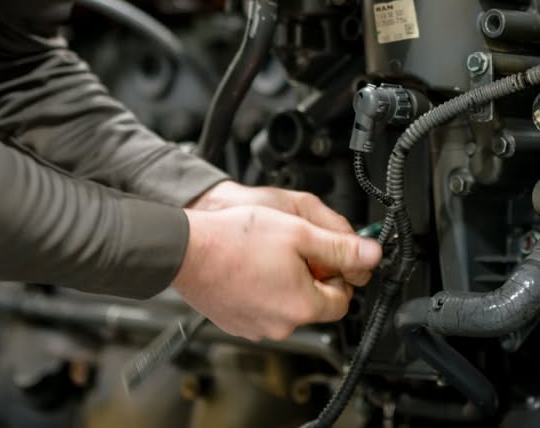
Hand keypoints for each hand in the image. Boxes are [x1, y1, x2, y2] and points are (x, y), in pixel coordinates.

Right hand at [172, 203, 381, 340]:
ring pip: (286, 304)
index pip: (343, 298)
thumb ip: (339, 246)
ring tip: (265, 252)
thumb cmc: (235, 238)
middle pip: (314, 302)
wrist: (186, 249)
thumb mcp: (297, 231)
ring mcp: (256, 327)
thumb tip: (371, 255)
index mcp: (303, 305)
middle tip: (291, 246)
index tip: (324, 252)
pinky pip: (261, 307)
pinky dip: (261, 288)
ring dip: (284, 280)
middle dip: (310, 274)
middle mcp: (282, 324)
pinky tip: (248, 265)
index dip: (338, 270)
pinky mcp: (236, 323)